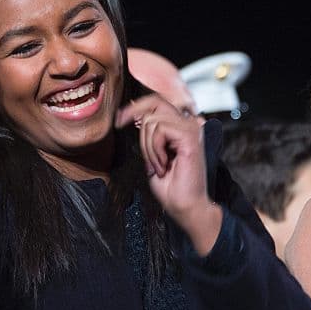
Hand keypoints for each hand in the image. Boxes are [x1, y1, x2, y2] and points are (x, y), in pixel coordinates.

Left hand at [115, 94, 222, 254]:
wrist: (185, 207)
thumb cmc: (171, 187)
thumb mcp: (152, 155)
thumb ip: (150, 135)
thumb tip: (136, 117)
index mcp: (181, 127)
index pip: (157, 102)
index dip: (135, 106)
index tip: (119, 119)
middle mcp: (188, 124)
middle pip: (154, 103)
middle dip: (137, 121)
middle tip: (140, 147)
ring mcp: (191, 128)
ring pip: (152, 121)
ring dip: (148, 147)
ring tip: (158, 165)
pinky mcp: (190, 136)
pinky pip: (159, 130)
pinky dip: (154, 150)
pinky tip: (164, 165)